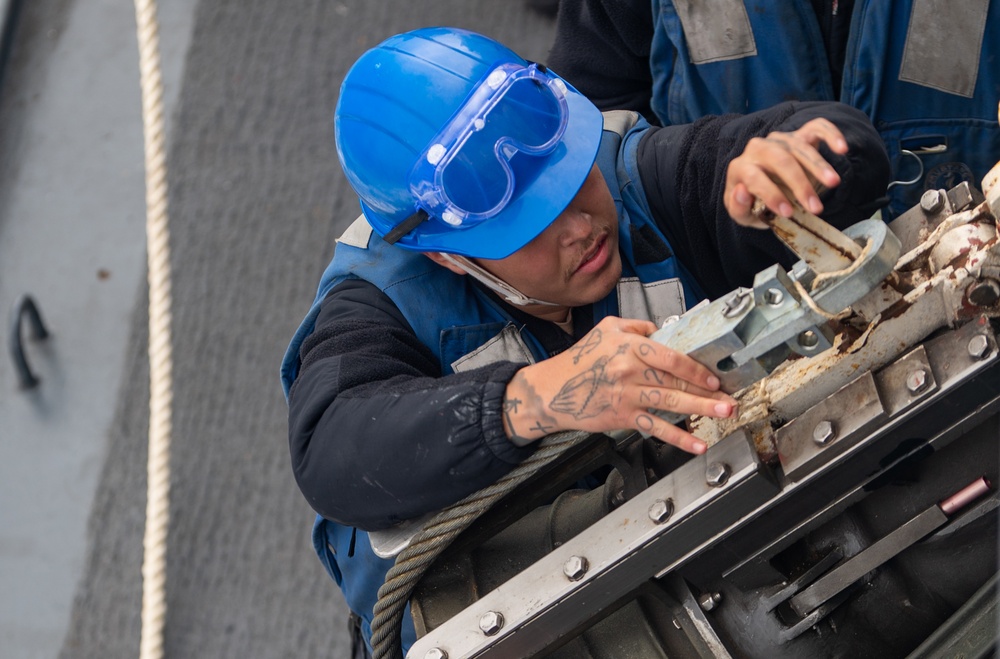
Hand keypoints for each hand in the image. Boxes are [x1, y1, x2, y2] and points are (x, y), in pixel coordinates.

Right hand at [502, 317, 736, 453]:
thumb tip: (666, 331)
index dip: (694, 367)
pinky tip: (697, 444)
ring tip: (723, 412)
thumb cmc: (579, 360)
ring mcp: (627, 395)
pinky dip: (678, 437)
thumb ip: (638, 327)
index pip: (670, 355)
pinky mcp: (623, 416)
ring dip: (700, 408)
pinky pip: (656, 427)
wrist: (552, 391)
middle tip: (729, 397)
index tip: (712, 374)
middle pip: (674, 380)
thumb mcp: (606, 329)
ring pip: (670, 402)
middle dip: (706, 390)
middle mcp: (629, 370)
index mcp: (628, 346)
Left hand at [725, 118, 848, 227]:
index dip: (771, 195)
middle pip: (780, 159)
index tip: (789, 213)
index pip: (755, 177)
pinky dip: (831, 134)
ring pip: (800, 147)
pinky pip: (817, 127)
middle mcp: (759, 148)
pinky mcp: (799, 134)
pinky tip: (842, 148)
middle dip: (799, 184)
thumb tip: (742, 190)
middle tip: (816, 207)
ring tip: (834, 183)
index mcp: (740, 167)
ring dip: (819, 166)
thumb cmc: (753, 203)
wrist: (762, 189)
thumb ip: (737, 207)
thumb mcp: (742, 214)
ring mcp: (780, 139)